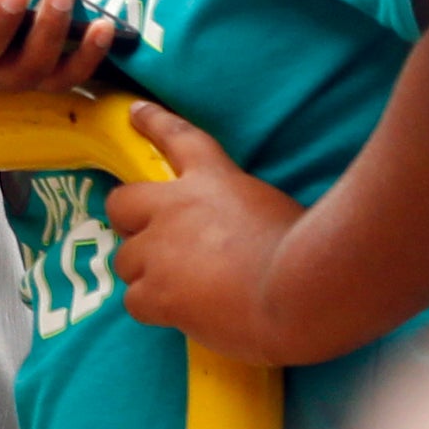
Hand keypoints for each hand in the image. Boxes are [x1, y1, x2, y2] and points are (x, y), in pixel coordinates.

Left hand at [107, 101, 303, 359]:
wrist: (302, 290)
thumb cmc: (306, 251)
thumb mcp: (275, 210)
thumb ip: (242, 214)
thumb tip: (236, 238)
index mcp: (213, 179)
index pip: (176, 138)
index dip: (152, 123)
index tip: (134, 112)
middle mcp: (175, 207)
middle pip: (122, 204)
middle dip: (129, 223)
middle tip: (150, 243)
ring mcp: (160, 249)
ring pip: (124, 260)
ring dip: (144, 273)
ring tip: (178, 291)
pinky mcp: (158, 292)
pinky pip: (135, 301)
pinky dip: (153, 309)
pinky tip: (178, 316)